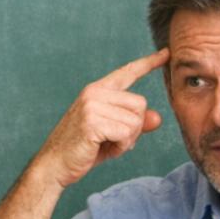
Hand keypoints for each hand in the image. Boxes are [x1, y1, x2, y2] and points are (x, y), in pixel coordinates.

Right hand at [32, 49, 168, 188]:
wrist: (53, 165)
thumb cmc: (82, 150)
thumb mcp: (112, 134)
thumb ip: (134, 124)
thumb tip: (157, 118)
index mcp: (97, 90)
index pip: (127, 72)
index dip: (148, 63)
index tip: (166, 53)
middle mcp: (94, 93)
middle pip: (140, 104)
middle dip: (134, 128)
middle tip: (113, 141)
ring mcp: (92, 106)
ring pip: (135, 121)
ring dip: (126, 140)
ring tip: (105, 145)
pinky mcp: (92, 122)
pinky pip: (126, 134)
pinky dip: (120, 147)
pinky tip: (102, 149)